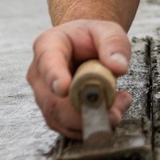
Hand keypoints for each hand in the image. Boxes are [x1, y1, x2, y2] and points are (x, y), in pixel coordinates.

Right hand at [27, 20, 132, 138]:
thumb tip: (118, 67)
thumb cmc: (91, 38)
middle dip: (85, 110)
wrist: (84, 47)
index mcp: (48, 45)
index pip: (47, 62)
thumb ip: (113, 44)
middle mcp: (40, 73)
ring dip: (93, 118)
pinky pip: (70, 128)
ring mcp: (45, 96)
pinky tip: (111, 110)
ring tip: (119, 103)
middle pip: (53, 101)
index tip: (64, 88)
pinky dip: (93, 124)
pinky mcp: (55, 114)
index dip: (54, 77)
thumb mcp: (108, 31)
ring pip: (62, 119)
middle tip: (114, 109)